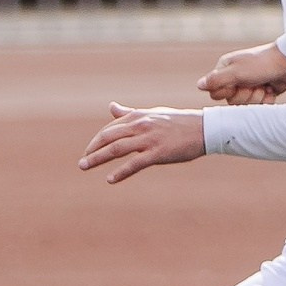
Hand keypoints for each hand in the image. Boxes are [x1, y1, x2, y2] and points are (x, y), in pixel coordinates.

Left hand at [78, 104, 206, 183]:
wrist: (204, 129)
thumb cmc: (178, 123)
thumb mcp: (152, 114)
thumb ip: (129, 113)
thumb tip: (111, 107)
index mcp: (138, 116)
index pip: (110, 129)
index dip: (97, 141)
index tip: (89, 151)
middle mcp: (140, 125)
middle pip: (108, 138)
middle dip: (92, 150)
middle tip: (82, 163)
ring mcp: (149, 139)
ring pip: (116, 149)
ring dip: (97, 158)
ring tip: (85, 167)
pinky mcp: (158, 153)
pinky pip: (134, 163)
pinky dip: (120, 172)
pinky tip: (110, 179)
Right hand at [198, 42, 285, 105]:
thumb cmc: (262, 64)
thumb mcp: (237, 72)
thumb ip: (217, 79)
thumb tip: (199, 85)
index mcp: (225, 70)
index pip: (215, 93)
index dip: (227, 92)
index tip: (237, 83)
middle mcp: (235, 78)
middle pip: (231, 101)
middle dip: (245, 95)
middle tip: (254, 83)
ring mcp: (249, 86)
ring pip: (245, 105)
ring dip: (257, 97)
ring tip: (264, 85)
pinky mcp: (262, 93)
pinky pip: (258, 106)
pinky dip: (266, 100)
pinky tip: (271, 89)